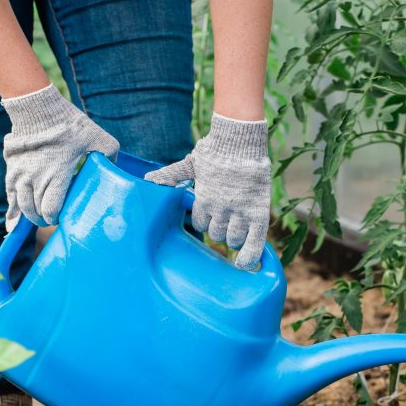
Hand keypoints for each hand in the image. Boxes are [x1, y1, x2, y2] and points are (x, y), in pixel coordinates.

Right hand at [1, 84, 118, 229]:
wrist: (37, 107)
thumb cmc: (68, 124)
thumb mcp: (97, 137)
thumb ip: (109, 153)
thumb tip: (114, 165)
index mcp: (57, 176)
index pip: (51, 209)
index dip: (55, 217)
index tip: (59, 217)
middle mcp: (36, 179)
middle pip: (35, 211)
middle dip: (43, 219)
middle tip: (50, 219)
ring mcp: (21, 175)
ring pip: (21, 205)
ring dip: (29, 215)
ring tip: (36, 217)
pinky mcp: (11, 168)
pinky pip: (9, 194)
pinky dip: (11, 209)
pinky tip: (12, 222)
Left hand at [145, 114, 270, 269]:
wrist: (240, 140)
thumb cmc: (215, 150)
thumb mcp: (189, 164)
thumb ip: (170, 175)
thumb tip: (147, 180)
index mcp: (202, 200)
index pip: (200, 225)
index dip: (205, 221)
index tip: (211, 216)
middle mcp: (220, 209)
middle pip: (216, 235)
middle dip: (219, 229)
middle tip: (226, 218)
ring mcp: (240, 212)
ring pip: (232, 239)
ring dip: (234, 237)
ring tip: (238, 227)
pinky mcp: (259, 211)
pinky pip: (254, 241)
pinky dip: (251, 256)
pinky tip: (247, 265)